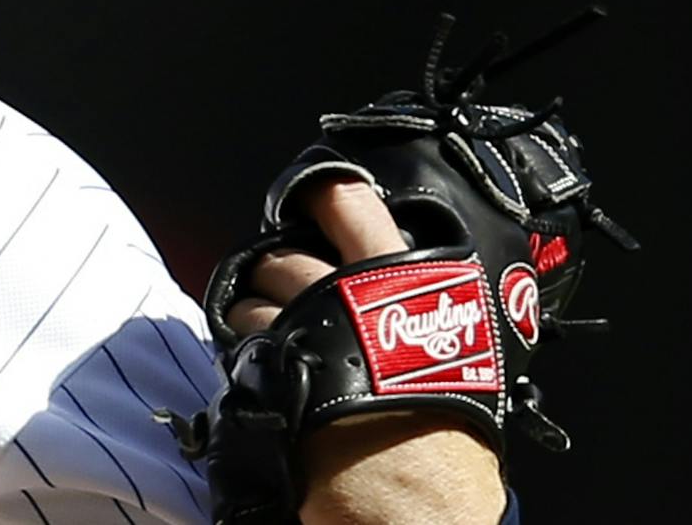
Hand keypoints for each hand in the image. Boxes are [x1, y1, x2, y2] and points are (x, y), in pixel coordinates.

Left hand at [226, 179, 506, 524]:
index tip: (310, 199)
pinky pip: (234, 343)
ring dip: (253, 317)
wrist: (418, 508)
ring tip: (276, 348)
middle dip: (277, 274)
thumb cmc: (446, 447)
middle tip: (288, 299)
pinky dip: (239, 355)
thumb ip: (414, 312)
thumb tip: (387, 291)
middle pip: (284, 255)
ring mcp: (303, 326)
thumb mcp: (457, 360)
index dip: (322, 196)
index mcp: (406, 281)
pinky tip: (260, 377)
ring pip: (251, 297)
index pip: (351, 203)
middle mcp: (348, 293)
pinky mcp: (267, 366)